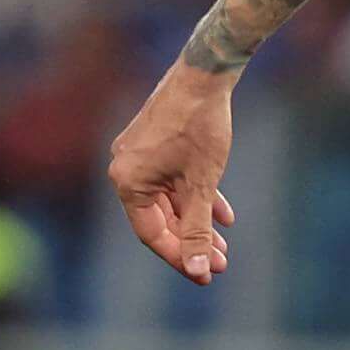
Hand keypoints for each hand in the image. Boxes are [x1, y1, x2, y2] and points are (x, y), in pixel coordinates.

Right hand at [107, 67, 240, 285]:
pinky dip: (195, 197)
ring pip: (168, 201)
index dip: (180, 257)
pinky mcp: (152, 144)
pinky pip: (171, 181)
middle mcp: (124, 170)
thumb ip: (197, 230)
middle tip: (220, 264)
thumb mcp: (202, 185)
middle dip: (192, 242)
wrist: (204, 74)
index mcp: (127, 182)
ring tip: (224, 245)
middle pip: (159, 219)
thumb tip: (199, 269)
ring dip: (196, 222)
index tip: (205, 276)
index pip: (151, 233)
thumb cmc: (200, 128)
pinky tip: (223, 213)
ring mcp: (137, 156)